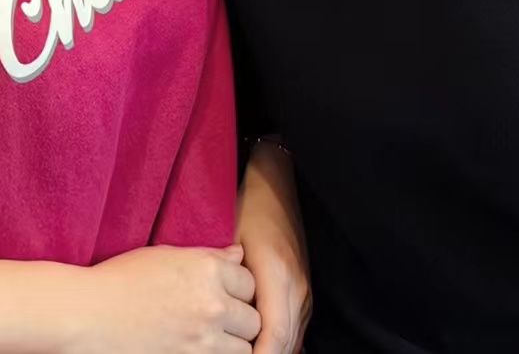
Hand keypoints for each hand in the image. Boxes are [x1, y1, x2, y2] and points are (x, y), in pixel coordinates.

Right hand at [69, 245, 260, 353]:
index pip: (249, 283)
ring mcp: (203, 338)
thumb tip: (239, 255)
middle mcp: (211, 303)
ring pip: (244, 348)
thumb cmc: (120, 280)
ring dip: (232, 344)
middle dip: (240, 320)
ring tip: (208, 338)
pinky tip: (199, 347)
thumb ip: (208, 257)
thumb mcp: (164, 256)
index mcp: (206, 269)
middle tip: (218, 321)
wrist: (86, 316)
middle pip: (253, 318)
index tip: (224, 295)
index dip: (238, 290)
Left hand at [237, 145, 310, 353]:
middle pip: (286, 345)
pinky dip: (278, 344)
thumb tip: (215, 316)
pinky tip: (257, 346)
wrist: (276, 181)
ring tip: (243, 353)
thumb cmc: (246, 206)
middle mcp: (296, 287)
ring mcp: (303, 289)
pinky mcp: (303, 288)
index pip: (275, 337)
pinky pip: (294, 329)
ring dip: (271, 351)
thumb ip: (225, 279)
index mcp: (278, 276)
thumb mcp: (230, 240)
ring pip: (293, 340)